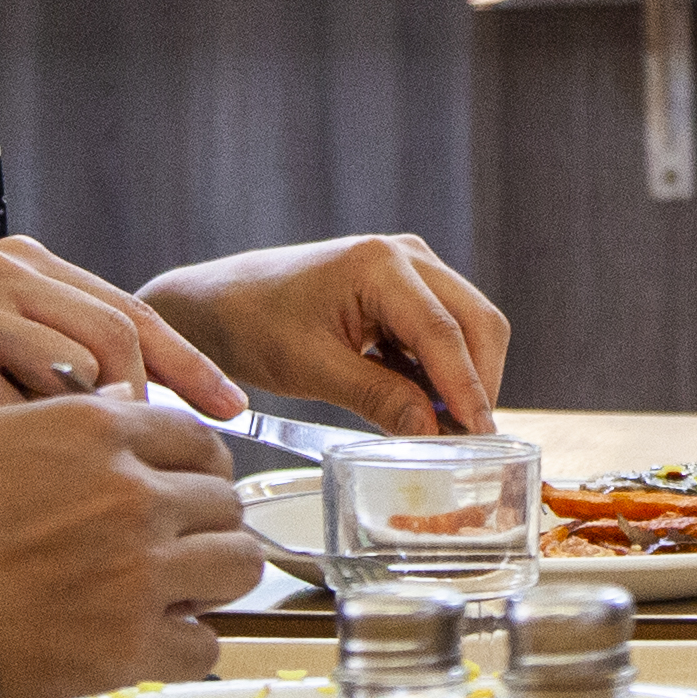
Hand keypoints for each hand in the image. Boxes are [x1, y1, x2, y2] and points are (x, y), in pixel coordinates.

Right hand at [0, 237, 250, 485]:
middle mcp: (4, 272)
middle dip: (161, 407)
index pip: (131, 310)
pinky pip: (10, 415)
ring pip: (71, 377)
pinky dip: (30, 461)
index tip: (233, 412)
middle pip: (120, 337)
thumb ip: (43, 357)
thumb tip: (134, 415)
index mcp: (24, 264)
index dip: (189, 364)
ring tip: (108, 495)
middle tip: (188, 468)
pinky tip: (37, 500)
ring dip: (93, 444)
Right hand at [0, 391, 260, 697]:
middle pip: (226, 499)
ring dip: (211, 580)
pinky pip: (205, 645)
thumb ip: (64, 422)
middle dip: (205, 524)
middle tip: (176, 546)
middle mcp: (130, 492)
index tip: (185, 488)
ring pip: (238, 563)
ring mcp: (138, 570)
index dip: (194, 466)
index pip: (195, 436)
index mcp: (95, 429)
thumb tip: (120, 409)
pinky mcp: (130, 646)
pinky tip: (149, 644)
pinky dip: (184, 648)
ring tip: (175, 592)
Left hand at [146, 233, 511, 434]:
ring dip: (462, 378)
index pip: (444, 332)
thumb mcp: (311, 369)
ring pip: (468, 327)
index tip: (479, 437)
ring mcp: (410, 268)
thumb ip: (377, 399)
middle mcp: (406, 256)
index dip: (466, 389)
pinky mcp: (404, 290)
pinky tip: (423, 406)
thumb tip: (432, 436)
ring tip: (444, 430)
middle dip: (477, 383)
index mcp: (380, 264)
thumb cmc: (252, 325)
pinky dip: (441, 371)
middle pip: (476, 322)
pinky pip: (443, 332)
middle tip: (469, 442)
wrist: (217, 303)